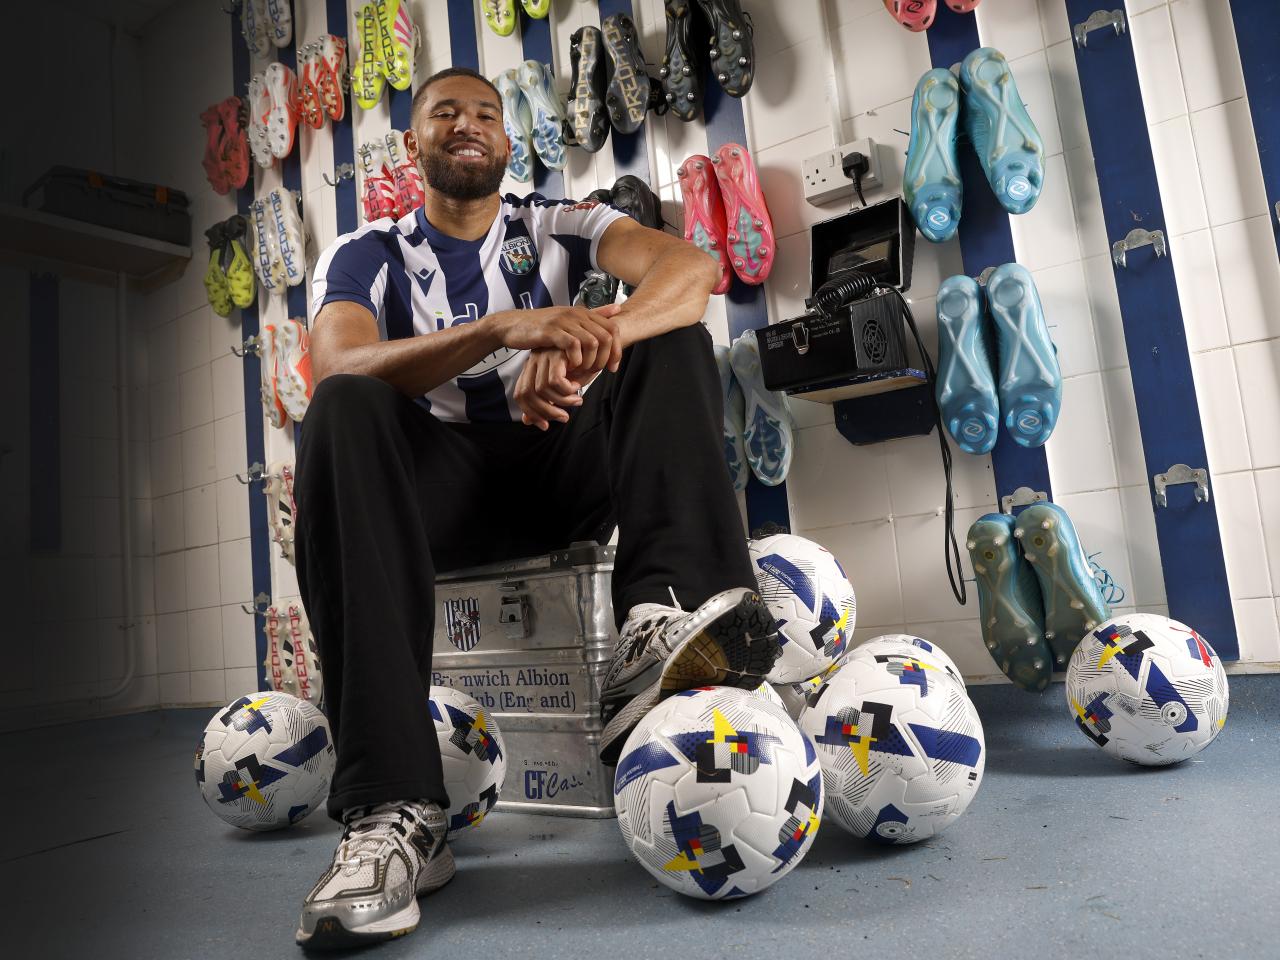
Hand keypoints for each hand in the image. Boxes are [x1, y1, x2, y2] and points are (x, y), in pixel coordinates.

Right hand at [490, 305, 622, 377]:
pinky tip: (569, 367)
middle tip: (597, 372)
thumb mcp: (570, 319)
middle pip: (606, 337)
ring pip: (592, 342)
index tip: (612, 368)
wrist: (512, 325)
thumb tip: (618, 308)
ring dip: (591, 361)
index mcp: (583, 312)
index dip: (617, 350)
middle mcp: (576, 314)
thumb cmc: (542, 327)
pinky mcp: (551, 331)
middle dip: (605, 359)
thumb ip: (593, 314)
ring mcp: (564, 322)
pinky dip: (576, 360)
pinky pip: (573, 345)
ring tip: (583, 371)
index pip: (613, 329)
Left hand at [514, 348, 582, 429]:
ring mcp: (543, 356)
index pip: (520, 395)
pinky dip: (567, 390)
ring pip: (542, 389)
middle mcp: (533, 362)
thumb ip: (544, 402)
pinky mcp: (556, 353)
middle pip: (526, 394)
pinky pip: (555, 380)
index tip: (545, 425)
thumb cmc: (580, 366)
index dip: (531, 413)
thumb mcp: (561, 388)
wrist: (597, 342)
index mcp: (531, 369)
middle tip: (564, 417)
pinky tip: (578, 386)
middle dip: (545, 412)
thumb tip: (526, 421)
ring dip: (561, 401)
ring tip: (577, 401)